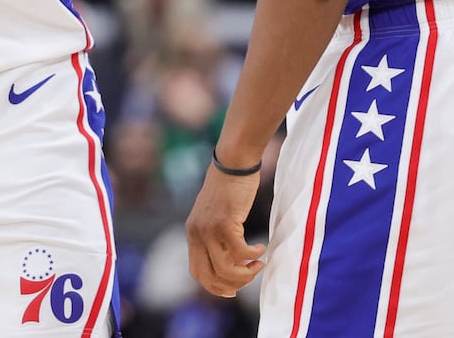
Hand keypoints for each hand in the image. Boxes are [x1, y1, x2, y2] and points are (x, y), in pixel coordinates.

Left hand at [185, 164, 266, 297]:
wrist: (233, 163)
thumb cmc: (230, 190)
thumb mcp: (219, 219)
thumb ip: (220, 241)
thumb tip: (234, 266)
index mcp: (193, 234)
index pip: (197, 272)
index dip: (215, 286)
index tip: (232, 291)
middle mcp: (197, 234)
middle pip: (210, 276)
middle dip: (232, 285)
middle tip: (251, 275)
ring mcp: (208, 229)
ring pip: (225, 269)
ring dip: (246, 273)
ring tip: (259, 263)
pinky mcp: (224, 222)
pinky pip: (240, 251)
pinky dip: (253, 254)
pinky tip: (261, 247)